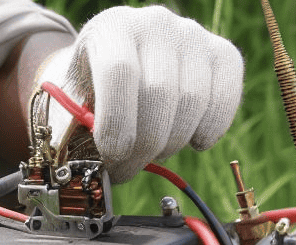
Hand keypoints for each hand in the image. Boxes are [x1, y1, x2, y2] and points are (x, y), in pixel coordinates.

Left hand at [35, 6, 243, 181]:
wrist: (118, 67)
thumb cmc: (90, 92)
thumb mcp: (70, 104)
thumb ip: (76, 130)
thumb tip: (93, 171)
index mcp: (110, 29)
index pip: (119, 71)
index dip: (117, 121)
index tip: (113, 155)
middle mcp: (155, 23)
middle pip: (159, 92)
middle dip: (142, 145)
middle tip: (125, 169)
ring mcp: (193, 35)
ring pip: (193, 102)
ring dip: (171, 143)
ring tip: (149, 154)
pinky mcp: (223, 53)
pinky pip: (225, 101)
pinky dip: (208, 131)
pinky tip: (190, 142)